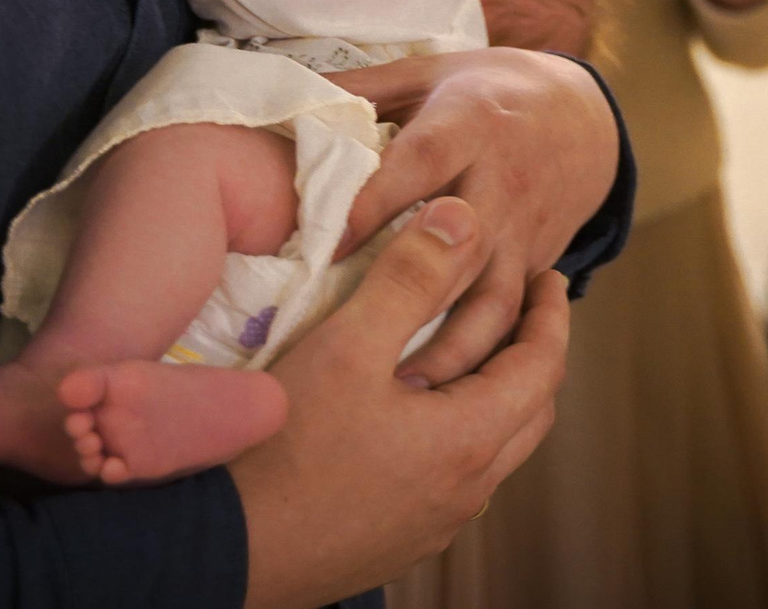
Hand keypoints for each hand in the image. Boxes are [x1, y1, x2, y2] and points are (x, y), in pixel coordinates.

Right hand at [234, 198, 569, 606]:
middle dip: (533, 355)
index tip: (550, 275)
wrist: (215, 550)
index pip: (543, 367)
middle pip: (529, 413)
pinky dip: (456, 436)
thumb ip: (409, 277)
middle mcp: (464, 493)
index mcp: (470, 442)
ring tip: (467, 355)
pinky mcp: (394, 544)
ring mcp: (430, 526)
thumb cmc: (281, 449)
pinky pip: (451, 481)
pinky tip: (412, 417)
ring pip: (492, 452)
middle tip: (520, 309)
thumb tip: (463, 217)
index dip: (552, 314)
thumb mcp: (346, 347)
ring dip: (494, 399)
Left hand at [332, 49, 617, 385]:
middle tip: (352, 347)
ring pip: (494, 304)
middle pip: (460, 248)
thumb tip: (285, 95)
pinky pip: (512, 325)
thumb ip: (360, 86)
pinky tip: (444, 404)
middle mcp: (502, 185)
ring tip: (400, 395)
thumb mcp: (428, 72)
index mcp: (470, 124)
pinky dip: (483, 364)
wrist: (583, 120)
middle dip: (412, 299)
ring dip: (452, 353)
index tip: (327, 244)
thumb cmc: (486, 93)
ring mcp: (523, 235)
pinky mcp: (535, 271)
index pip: (422, 162)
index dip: (377, 201)